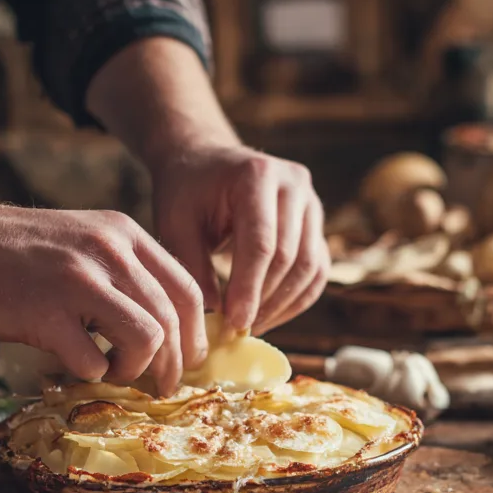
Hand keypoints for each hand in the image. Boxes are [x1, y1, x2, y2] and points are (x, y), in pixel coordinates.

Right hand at [0, 197, 206, 394]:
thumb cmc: (12, 251)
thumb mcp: (81, 241)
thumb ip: (123, 273)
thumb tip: (167, 330)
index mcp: (125, 233)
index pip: (188, 290)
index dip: (195, 335)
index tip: (187, 360)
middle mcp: (109, 250)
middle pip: (172, 321)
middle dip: (174, 365)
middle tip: (162, 387)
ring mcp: (77, 280)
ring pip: (147, 340)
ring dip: (135, 370)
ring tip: (113, 373)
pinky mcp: (43, 311)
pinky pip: (93, 362)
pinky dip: (89, 375)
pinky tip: (71, 366)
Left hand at [151, 145, 329, 333]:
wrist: (206, 161)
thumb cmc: (188, 191)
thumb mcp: (176, 222)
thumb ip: (193, 265)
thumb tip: (217, 315)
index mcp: (257, 174)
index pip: (261, 242)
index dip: (249, 288)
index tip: (234, 323)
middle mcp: (294, 184)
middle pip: (289, 257)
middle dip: (264, 300)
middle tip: (238, 330)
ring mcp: (311, 203)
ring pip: (309, 268)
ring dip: (282, 304)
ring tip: (251, 326)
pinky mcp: (316, 224)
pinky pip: (316, 271)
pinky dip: (296, 299)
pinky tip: (269, 316)